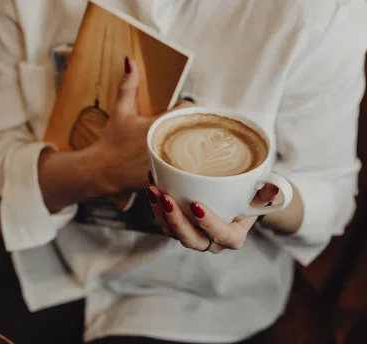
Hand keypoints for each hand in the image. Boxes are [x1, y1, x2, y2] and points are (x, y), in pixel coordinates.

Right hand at [83, 60, 194, 195]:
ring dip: (189, 145)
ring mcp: (167, 164)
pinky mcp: (167, 179)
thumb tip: (131, 62)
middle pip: (194, 130)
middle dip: (189, 126)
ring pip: (193, 151)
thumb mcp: (121, 110)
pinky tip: (174, 162)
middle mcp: (165, 145)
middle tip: (181, 126)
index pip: (188, 109)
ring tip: (180, 144)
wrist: (100, 171)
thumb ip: (128, 85)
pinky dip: (184, 165)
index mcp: (158, 125)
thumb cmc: (111, 140)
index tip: (178, 109)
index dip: (185, 107)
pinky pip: (184, 169)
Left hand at [146, 183, 279, 253]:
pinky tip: (152, 187)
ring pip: (174, 233)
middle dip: (176, 220)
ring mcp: (194, 235)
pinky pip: (165, 224)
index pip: (221, 235)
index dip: (208, 224)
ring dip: (161, 214)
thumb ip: (270, 193)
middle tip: (166, 198)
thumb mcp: (264, 194)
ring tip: (154, 190)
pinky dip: (156, 207)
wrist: (239, 200)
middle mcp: (212, 241)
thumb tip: (274, 188)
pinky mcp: (181, 226)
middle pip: (191, 239)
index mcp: (234, 236)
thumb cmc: (252, 197)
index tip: (196, 205)